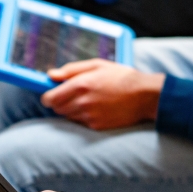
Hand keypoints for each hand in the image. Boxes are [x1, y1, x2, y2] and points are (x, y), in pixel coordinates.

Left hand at [40, 59, 165, 130]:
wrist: (144, 96)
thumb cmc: (122, 77)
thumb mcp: (97, 65)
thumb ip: (71, 70)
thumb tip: (51, 75)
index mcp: (81, 85)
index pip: (50, 98)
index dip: (47, 97)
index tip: (50, 95)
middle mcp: (82, 102)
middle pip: (56, 109)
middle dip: (59, 102)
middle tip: (70, 95)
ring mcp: (89, 116)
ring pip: (67, 116)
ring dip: (70, 110)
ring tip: (86, 100)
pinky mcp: (96, 126)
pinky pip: (80, 123)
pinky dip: (82, 117)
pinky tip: (95, 108)